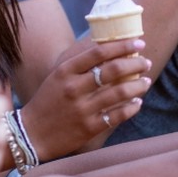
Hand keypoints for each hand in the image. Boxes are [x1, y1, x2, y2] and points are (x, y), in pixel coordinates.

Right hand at [19, 38, 150, 159]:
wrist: (31, 134)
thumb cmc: (47, 102)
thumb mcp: (57, 77)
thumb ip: (79, 65)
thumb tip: (109, 51)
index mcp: (65, 71)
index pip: (99, 52)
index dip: (122, 45)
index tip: (138, 42)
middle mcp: (74, 88)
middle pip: (113, 70)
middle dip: (135, 63)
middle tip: (145, 61)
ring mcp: (82, 109)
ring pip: (120, 92)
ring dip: (138, 85)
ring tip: (146, 81)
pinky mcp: (89, 128)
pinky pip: (117, 115)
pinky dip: (132, 107)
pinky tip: (137, 103)